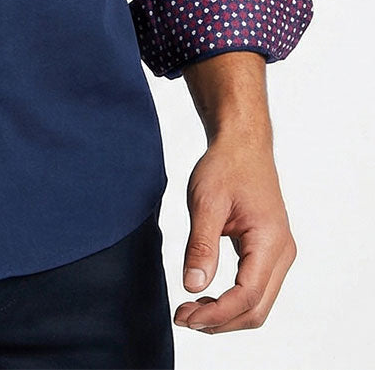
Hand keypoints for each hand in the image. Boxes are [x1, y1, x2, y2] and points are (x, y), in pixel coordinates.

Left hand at [174, 135, 295, 333]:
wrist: (243, 144)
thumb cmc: (226, 166)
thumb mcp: (206, 201)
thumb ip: (201, 245)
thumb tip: (193, 286)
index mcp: (270, 241)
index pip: (248, 295)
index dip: (217, 313)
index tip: (185, 316)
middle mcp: (282, 253)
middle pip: (257, 309)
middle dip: (220, 321)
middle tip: (183, 318)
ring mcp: (279, 254)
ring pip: (258, 304)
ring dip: (226, 315)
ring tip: (191, 311)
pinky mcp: (270, 252)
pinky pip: (255, 289)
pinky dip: (232, 301)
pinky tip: (206, 298)